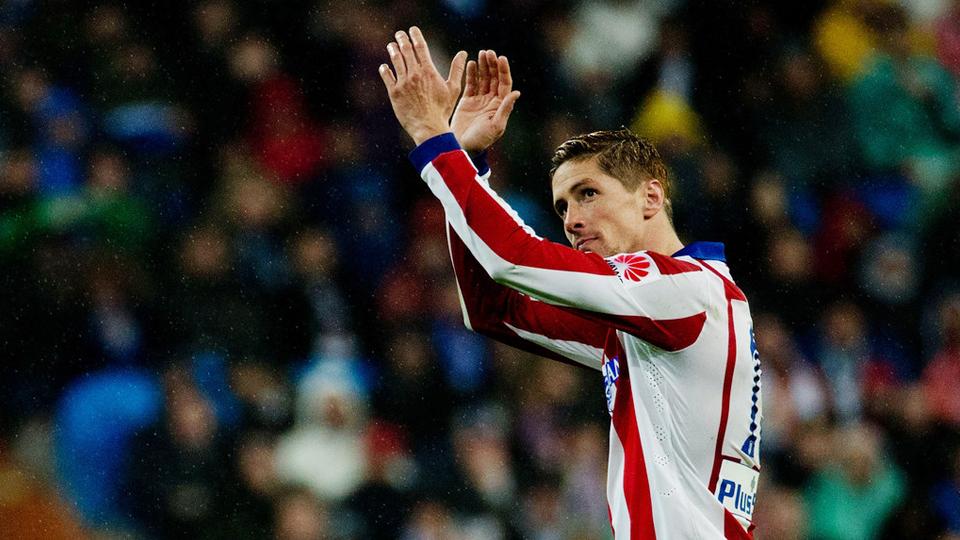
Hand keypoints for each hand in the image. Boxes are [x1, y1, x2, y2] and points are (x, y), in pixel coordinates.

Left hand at [378, 27, 466, 145]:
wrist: (429, 128)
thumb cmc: (443, 110)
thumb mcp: (453, 89)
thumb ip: (457, 69)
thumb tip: (463, 53)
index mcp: (428, 71)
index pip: (420, 47)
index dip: (415, 36)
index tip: (413, 30)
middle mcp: (414, 74)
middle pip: (406, 50)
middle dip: (402, 40)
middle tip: (400, 35)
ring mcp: (403, 83)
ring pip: (395, 61)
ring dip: (393, 51)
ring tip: (391, 46)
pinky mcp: (394, 93)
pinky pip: (387, 77)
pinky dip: (385, 70)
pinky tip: (385, 66)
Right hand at [452, 50, 520, 152]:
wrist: (463, 147)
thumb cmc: (481, 140)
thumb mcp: (496, 126)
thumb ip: (505, 108)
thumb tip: (516, 92)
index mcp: (500, 105)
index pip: (504, 83)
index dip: (503, 70)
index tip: (501, 58)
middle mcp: (491, 101)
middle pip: (494, 78)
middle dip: (492, 65)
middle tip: (488, 52)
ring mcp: (479, 100)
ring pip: (483, 79)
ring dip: (483, 66)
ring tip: (481, 53)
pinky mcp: (467, 101)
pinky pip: (470, 84)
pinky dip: (471, 73)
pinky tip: (471, 63)